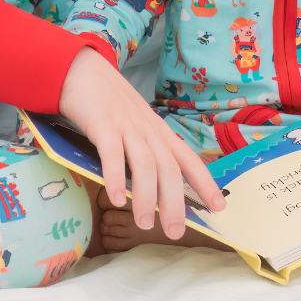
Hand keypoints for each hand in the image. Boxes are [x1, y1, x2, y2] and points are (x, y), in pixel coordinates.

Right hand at [58, 47, 225, 239]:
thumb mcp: (134, 122)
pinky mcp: (102, 124)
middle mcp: (147, 130)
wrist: (81, 69)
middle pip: (169, 168)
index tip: (219, 207)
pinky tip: (115, 198)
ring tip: (143, 223)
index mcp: (157, 131)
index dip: (205, 183)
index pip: (188, 159)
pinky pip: (112, 154)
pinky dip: (116, 177)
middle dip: (175, 202)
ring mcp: (126, 126)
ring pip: (145, 164)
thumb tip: (151, 183)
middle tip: (175, 232)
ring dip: (146, 196)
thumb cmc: (106, 101)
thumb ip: (144, 147)